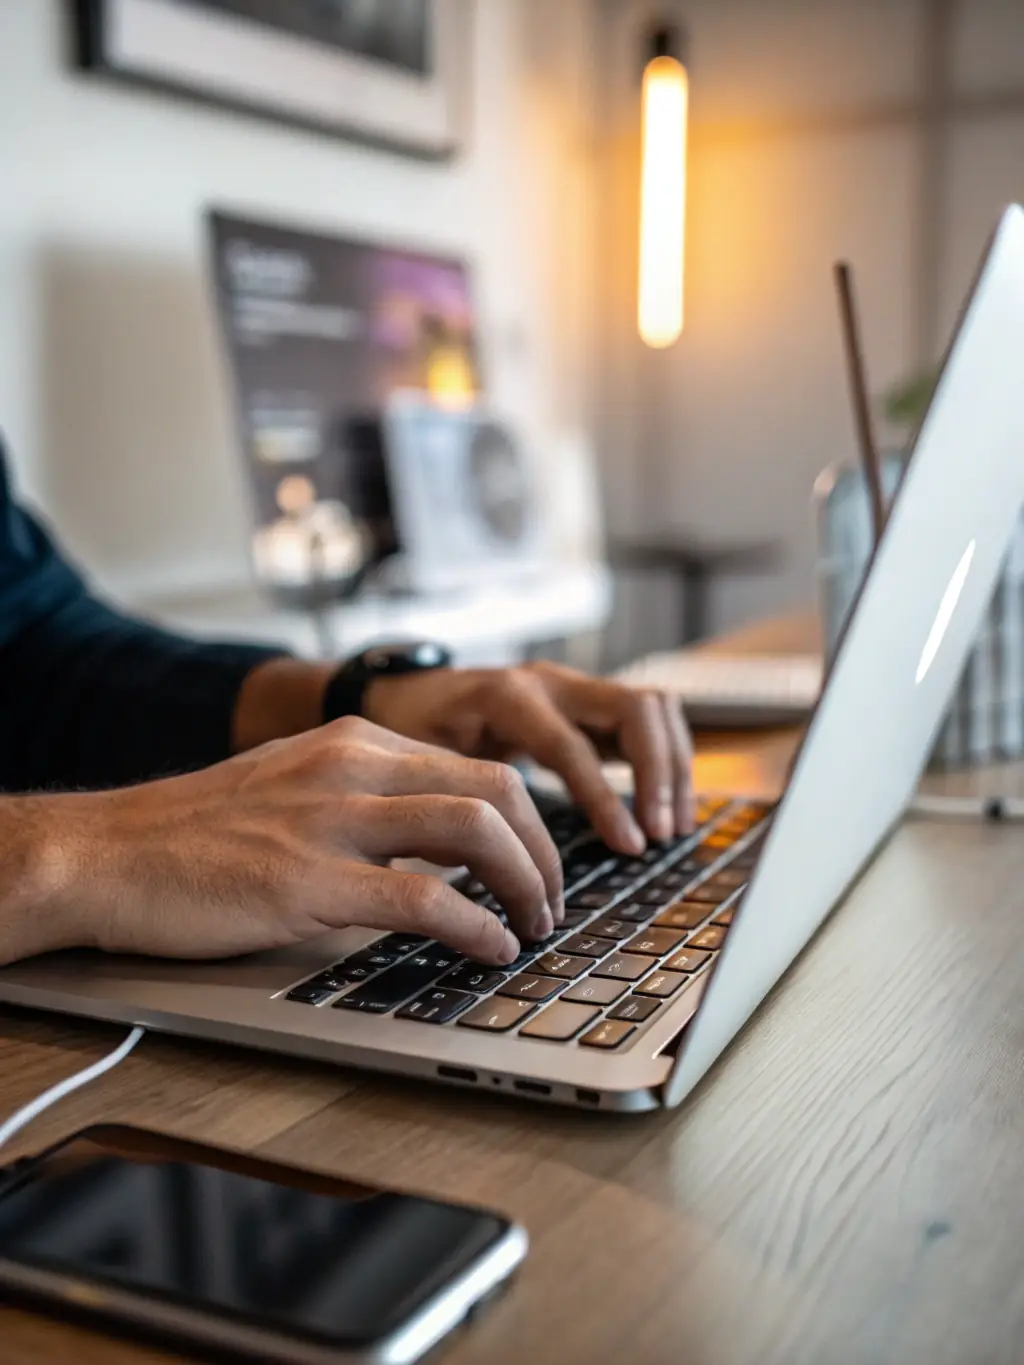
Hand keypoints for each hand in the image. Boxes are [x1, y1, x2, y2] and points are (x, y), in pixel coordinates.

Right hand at [33, 718, 562, 966]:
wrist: (105, 854)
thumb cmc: (197, 833)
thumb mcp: (295, 787)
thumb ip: (367, 800)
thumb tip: (438, 844)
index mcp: (355, 742)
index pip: (478, 768)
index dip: (528, 825)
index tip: (539, 867)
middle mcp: (353, 766)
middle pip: (496, 791)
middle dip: (544, 852)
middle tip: (553, 903)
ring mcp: (332, 820)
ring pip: (475, 832)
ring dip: (526, 885)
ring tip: (534, 928)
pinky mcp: (307, 880)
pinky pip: (424, 899)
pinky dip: (476, 927)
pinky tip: (490, 948)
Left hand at [365, 662, 693, 851]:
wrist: (403, 693)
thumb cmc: (407, 733)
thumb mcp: (419, 763)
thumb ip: (455, 801)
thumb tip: (486, 869)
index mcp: (506, 697)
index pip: (572, 746)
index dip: (604, 799)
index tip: (629, 846)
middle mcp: (548, 682)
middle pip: (635, 708)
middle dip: (659, 773)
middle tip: (661, 834)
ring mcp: (573, 686)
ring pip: (653, 706)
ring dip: (674, 765)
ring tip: (674, 826)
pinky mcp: (587, 702)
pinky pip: (647, 718)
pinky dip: (666, 759)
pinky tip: (663, 808)